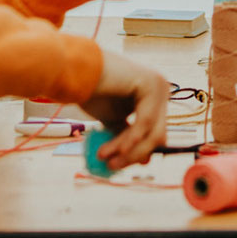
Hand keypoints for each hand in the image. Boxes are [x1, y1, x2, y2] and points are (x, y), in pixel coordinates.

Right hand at [80, 51, 168, 171]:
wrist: (75, 70)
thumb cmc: (92, 91)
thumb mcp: (114, 119)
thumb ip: (127, 134)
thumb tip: (145, 160)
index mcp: (154, 97)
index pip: (155, 133)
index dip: (139, 153)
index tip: (119, 167)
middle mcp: (161, 89)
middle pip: (157, 135)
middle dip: (133, 155)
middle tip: (111, 167)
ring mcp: (159, 86)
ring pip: (152, 133)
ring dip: (128, 151)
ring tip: (103, 158)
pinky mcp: (151, 84)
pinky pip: (144, 123)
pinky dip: (130, 141)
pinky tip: (115, 151)